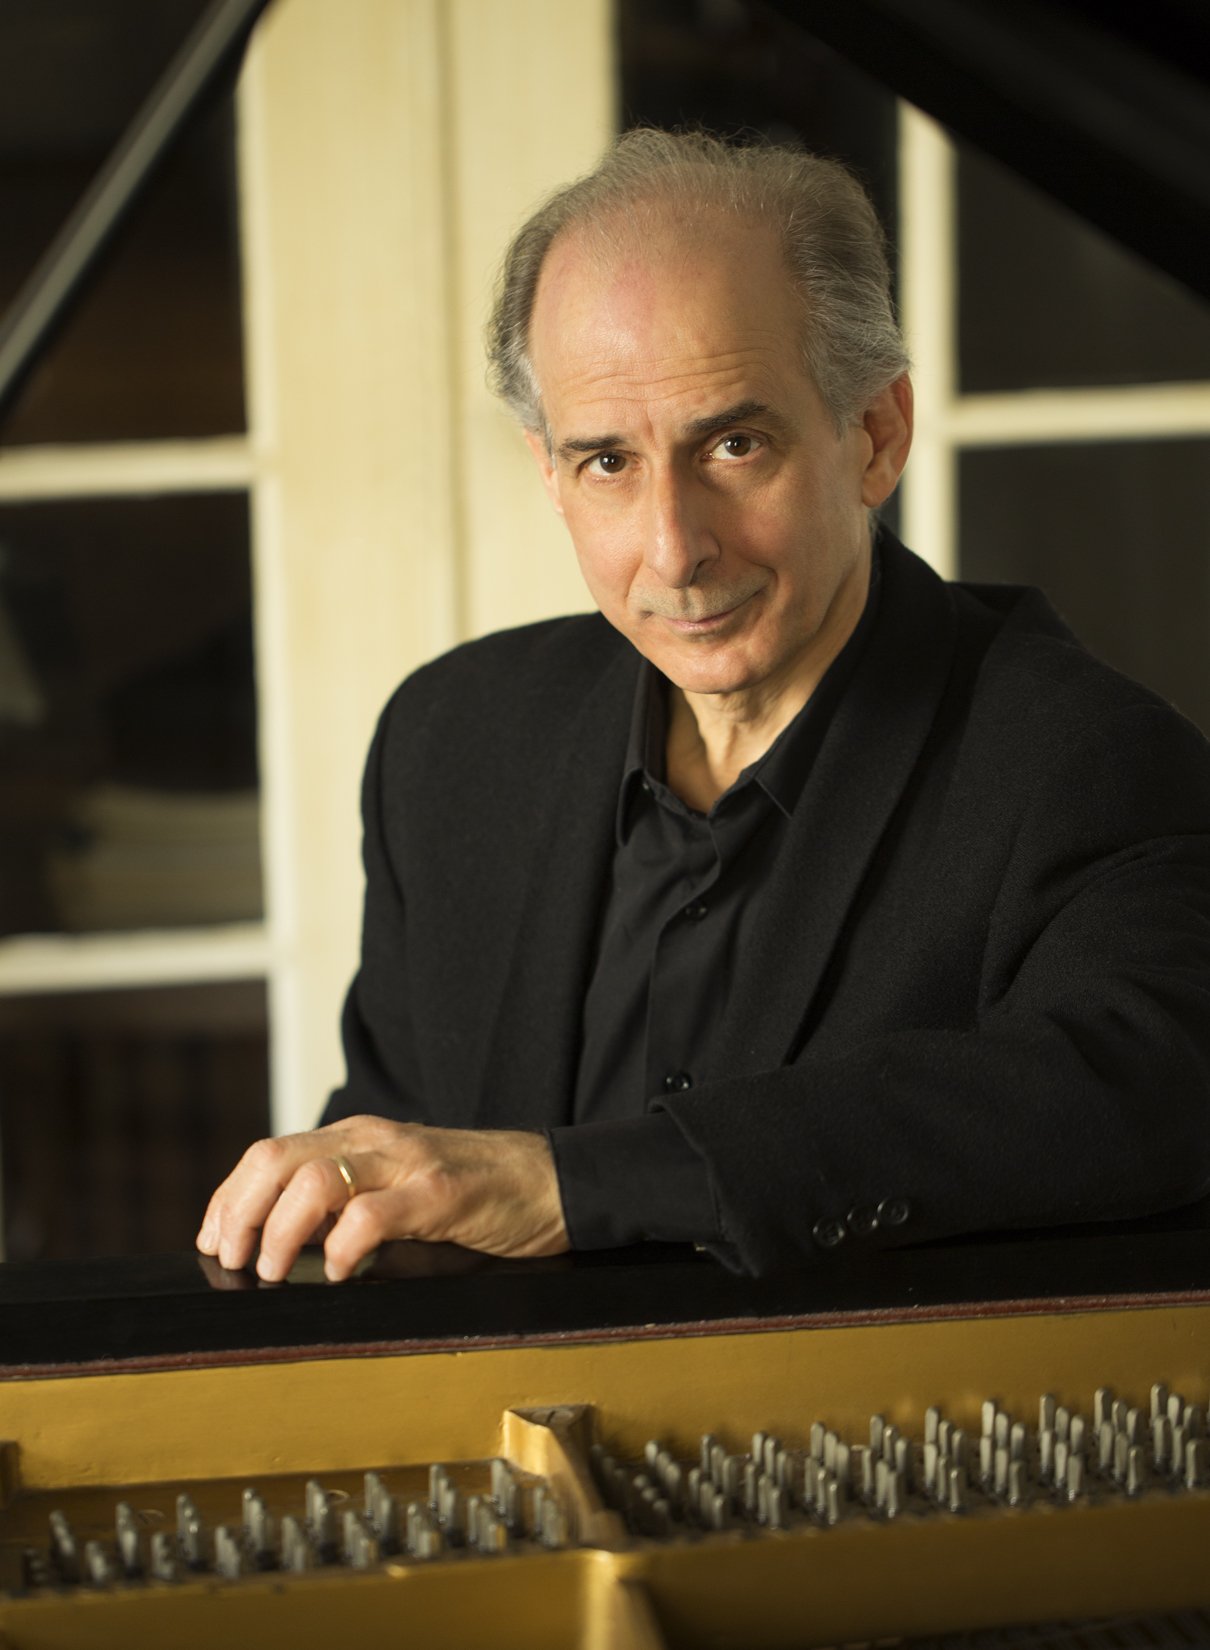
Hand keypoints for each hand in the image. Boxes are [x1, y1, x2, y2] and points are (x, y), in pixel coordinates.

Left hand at [196, 1115, 568, 1281]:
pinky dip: (340, 1249)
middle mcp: (375, 1140)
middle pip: (276, 1160)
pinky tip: (338, 1273)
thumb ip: (350, 1201)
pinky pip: (370, 1215)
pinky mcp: (440, 1194)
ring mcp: (408, 1163)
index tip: (211, 1240)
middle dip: (237, 1213)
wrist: (554, 1180)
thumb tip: (282, 1242)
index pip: (269, 1154)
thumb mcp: (400, 1185)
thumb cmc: (477, 1191)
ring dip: (278, 1232)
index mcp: (359, 1137)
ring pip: (314, 1181)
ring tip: (274, 1271)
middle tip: (230, 1260)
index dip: (228, 1197)